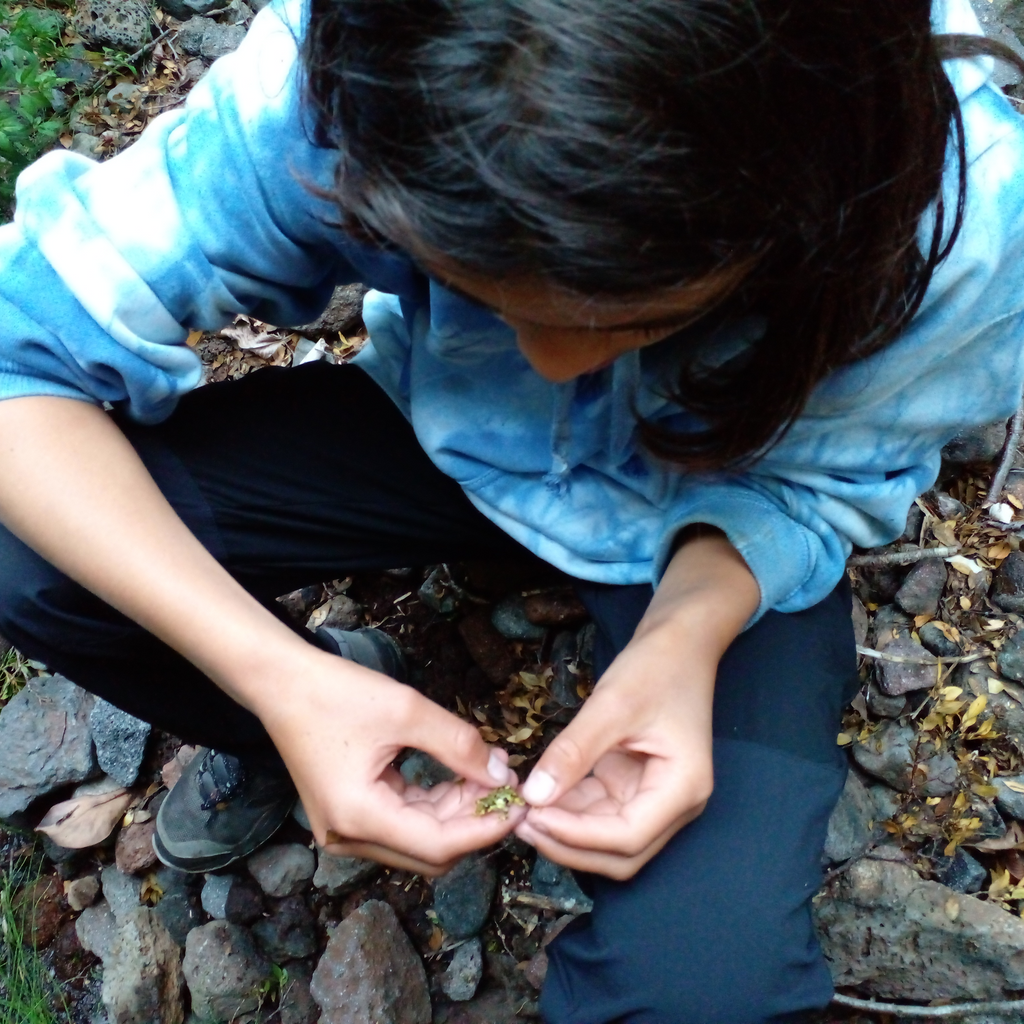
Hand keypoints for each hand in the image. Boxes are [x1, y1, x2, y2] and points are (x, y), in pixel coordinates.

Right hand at [253, 645, 526, 875]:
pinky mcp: (347, 817)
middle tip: (509, 788)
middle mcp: (348, 837)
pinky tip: (460, 777)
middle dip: (474, 823)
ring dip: (457, 813)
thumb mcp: (406, 711)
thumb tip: (502, 773)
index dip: (485, 830)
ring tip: (490, 774)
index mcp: (359, 817)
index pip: (438, 845)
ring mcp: (345, 831)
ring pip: (419, 839)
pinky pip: (402, 823)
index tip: (520, 806)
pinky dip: (433, 805)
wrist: (282, 683)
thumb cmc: (337, 693)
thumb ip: (459, 744)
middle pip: (430, 852)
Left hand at [514, 531, 758, 879]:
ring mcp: (656, 797)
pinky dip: (570, 810)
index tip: (533, 818)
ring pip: (607, 839)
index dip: (578, 837)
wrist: (680, 642)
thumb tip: (534, 796)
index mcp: (682, 788)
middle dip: (570, 845)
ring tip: (521, 811)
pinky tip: (538, 796)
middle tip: (520, 822)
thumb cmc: (656, 667)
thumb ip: (574, 752)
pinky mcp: (636, 786)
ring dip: (566, 831)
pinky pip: (600, 812)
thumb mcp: (612, 705)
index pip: (627, 837)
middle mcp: (674, 804)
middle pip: (620, 853)